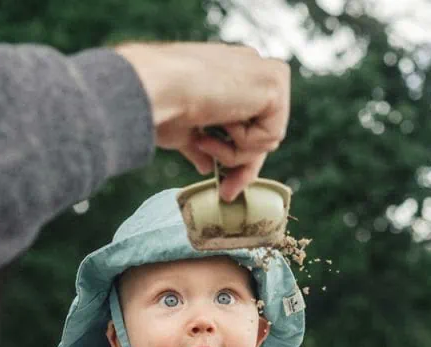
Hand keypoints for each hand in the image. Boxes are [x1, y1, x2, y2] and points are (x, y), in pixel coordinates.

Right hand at [114, 42, 289, 199]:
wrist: (155, 86)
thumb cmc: (158, 103)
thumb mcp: (182, 131)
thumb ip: (201, 146)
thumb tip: (209, 166)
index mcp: (230, 74)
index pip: (247, 122)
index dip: (236, 155)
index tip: (225, 187)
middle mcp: (252, 69)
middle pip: (262, 133)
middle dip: (244, 167)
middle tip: (227, 193)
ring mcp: (266, 73)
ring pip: (267, 138)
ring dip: (234, 151)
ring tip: (202, 139)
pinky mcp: (276, 81)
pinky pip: (272, 134)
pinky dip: (244, 142)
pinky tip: (220, 123)